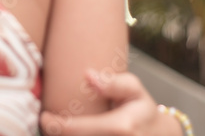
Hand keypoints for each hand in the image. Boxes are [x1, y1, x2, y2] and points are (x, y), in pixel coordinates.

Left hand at [40, 71, 182, 135]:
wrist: (160, 135)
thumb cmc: (142, 109)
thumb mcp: (134, 89)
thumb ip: (113, 83)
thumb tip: (88, 75)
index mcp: (120, 128)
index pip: (76, 130)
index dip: (55, 125)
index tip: (44, 118)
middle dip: (57, 134)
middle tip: (47, 124)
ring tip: (58, 129)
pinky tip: (69, 133)